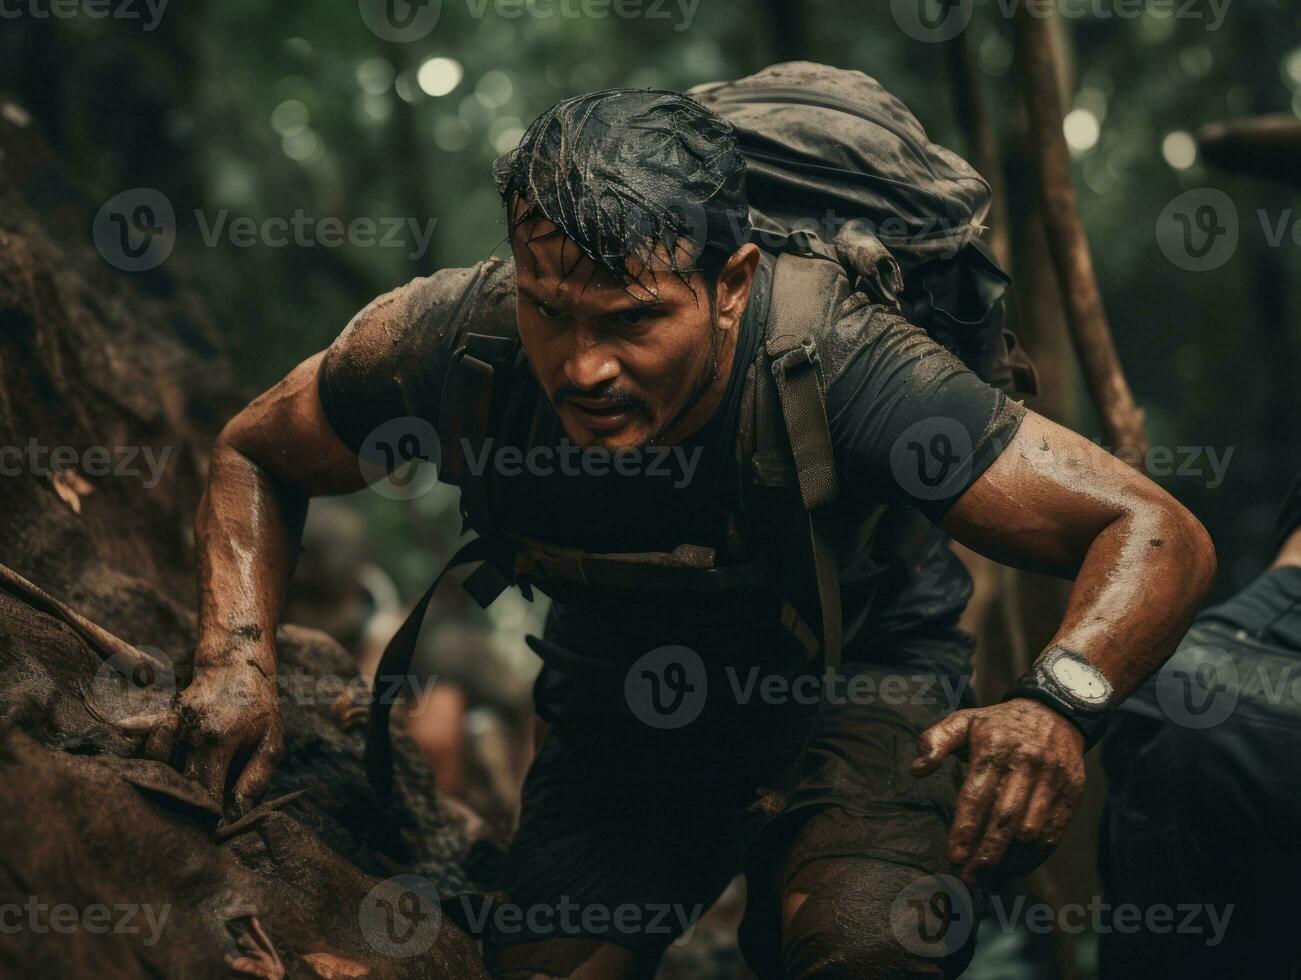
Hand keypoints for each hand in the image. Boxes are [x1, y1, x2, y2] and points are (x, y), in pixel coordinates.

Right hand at [137, 654, 283, 817]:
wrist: (237, 663)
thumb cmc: (259, 708)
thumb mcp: (271, 741)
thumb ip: (256, 779)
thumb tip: (236, 814)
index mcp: (218, 743)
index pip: (205, 793)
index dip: (207, 818)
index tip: (210, 835)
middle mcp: (189, 735)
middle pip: (176, 785)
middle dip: (182, 809)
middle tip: (186, 832)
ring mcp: (171, 726)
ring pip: (155, 769)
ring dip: (162, 789)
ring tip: (172, 808)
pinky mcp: (161, 720)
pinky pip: (147, 751)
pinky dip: (150, 768)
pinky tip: (155, 783)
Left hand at [911, 698, 1085, 884]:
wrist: (1054, 711)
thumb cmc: (998, 724)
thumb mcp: (964, 721)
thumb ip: (936, 741)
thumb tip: (916, 769)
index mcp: (994, 748)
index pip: (977, 795)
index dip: (965, 829)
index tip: (953, 856)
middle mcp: (1025, 764)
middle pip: (1005, 819)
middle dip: (986, 854)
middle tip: (968, 879)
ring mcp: (1052, 778)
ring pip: (1031, 830)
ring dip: (1010, 859)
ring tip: (990, 878)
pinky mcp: (1072, 791)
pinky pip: (1054, 831)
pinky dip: (1035, 855)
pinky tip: (1016, 867)